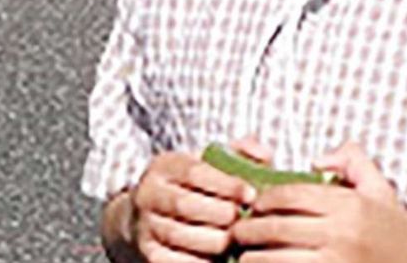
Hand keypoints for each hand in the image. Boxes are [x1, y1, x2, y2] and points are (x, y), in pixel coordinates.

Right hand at [125, 136, 272, 262]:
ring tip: (236, 241)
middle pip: (185, 204)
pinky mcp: (147, 252)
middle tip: (245, 221)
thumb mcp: (212, 164)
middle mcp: (149, 193)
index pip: (194, 171)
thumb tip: (262, 155)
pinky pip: (170, 260)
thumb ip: (240, 153)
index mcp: (165, 166)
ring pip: (177, 234)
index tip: (251, 194)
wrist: (151, 217)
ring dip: (212, 240)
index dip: (225, 184)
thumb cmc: (196, 188)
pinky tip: (219, 259)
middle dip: (220, 214)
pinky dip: (197, 261)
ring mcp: (144, 224)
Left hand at [230, 141, 406, 262]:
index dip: (262, 199)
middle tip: (235, 232)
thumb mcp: (382, 190)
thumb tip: (316, 159)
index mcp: (349, 205)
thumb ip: (353, 161)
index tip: (253, 206)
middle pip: (274, 228)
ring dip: (252, 259)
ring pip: (274, 261)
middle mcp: (341, 235)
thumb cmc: (398, 234)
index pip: (289, 195)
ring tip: (244, 258)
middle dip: (246, 230)